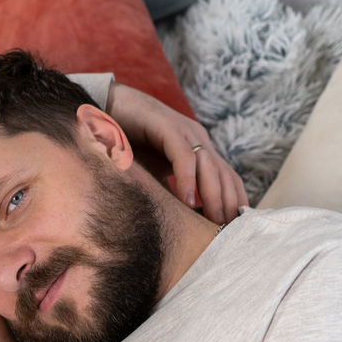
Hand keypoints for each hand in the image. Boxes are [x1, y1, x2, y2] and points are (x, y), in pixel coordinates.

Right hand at [107, 84, 246, 223]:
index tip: (235, 228)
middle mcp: (197, 139)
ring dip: (214, 195)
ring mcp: (184, 131)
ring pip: (208, 167)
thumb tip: (179, 225)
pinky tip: (188, 201)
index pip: (226, 177)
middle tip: (230, 231)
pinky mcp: (166, 127)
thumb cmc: (129, 144)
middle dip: (229, 204)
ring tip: (215, 220)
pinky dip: (187, 180)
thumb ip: (168, 193)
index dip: (234, 201)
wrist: (106, 110)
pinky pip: (183, 157)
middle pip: (224, 174)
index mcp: (198, 149)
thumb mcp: (154, 174)